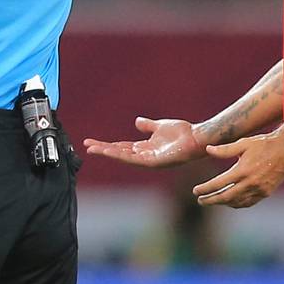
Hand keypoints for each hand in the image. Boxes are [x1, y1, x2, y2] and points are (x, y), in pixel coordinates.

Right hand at [83, 117, 211, 168]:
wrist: (197, 137)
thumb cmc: (183, 133)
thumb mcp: (160, 126)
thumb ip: (148, 126)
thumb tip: (137, 121)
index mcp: (145, 147)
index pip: (122, 147)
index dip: (107, 145)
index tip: (92, 142)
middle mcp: (145, 155)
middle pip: (119, 152)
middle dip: (103, 149)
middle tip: (86, 146)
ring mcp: (149, 160)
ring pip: (123, 157)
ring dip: (108, 153)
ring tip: (93, 150)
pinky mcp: (154, 162)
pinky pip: (134, 159)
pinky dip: (121, 155)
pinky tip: (110, 152)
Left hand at [192, 130, 283, 208]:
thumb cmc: (264, 143)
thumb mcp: (243, 143)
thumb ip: (224, 150)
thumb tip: (207, 149)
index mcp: (242, 170)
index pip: (218, 184)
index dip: (205, 189)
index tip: (195, 191)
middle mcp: (250, 183)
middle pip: (225, 197)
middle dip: (211, 200)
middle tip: (200, 200)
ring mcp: (259, 190)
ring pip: (237, 202)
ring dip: (223, 203)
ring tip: (213, 200)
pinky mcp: (266, 192)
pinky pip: (248, 202)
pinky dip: (237, 204)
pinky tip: (230, 201)